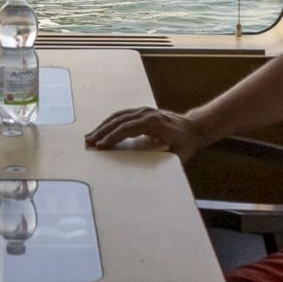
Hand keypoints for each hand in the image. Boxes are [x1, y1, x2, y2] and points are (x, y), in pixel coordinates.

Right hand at [84, 106, 207, 159]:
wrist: (193, 127)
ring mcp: (144, 111)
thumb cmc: (186, 143)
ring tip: (90, 137)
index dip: (113, 136)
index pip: (129, 128)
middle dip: (103, 132)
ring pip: (119, 116)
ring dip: (103, 126)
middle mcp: (148, 114)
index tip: (101, 146)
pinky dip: (109, 123)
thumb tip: (149, 170)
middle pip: (120, 121)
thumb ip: (163, 159)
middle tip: (89, 142)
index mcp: (156, 123)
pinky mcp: (141, 112)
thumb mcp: (179, 155)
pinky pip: (122, 115)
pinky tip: (101, 130)